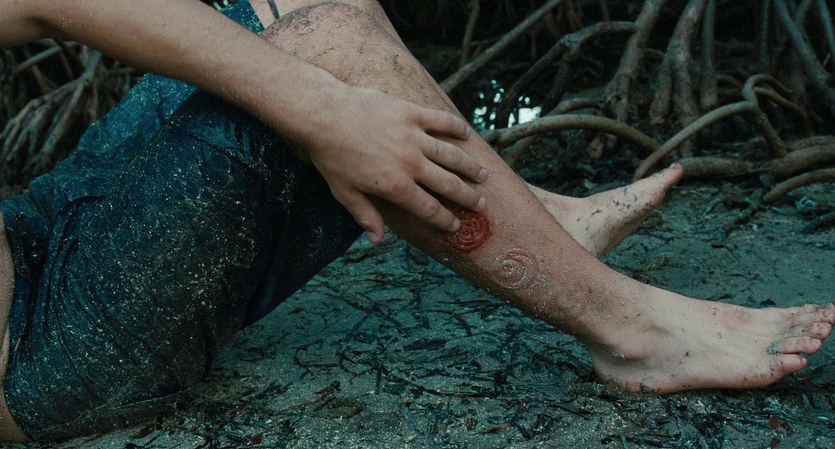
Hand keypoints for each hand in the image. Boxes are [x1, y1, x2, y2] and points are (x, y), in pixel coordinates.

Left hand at [298, 85, 487, 242]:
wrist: (324, 115)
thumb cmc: (330, 156)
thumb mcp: (344, 192)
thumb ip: (365, 215)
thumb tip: (377, 240)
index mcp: (395, 187)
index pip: (429, 209)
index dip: (445, 220)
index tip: (457, 226)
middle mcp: (411, 164)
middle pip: (448, 185)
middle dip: (468, 197)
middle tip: (481, 203)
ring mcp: (414, 137)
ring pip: (452, 155)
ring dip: (470, 167)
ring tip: (483, 175)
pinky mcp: (412, 113)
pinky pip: (441, 121)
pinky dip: (457, 127)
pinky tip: (468, 135)